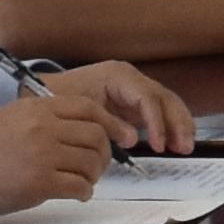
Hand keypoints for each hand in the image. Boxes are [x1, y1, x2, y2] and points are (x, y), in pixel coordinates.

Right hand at [0, 86, 117, 214]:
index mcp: (38, 109)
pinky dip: (84, 192)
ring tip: (84, 182)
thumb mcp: (12, 118)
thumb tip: (77, 129)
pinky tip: (77, 194)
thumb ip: (43, 119)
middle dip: (104, 154)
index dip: (110, 123)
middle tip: (97, 166)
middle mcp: (45, 128)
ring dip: (93, 176)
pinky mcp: (42, 183)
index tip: (122, 136)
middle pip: (96, 136)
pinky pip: (79, 186)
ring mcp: (45, 155)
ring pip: (91, 163)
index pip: (89, 109)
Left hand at [39, 58, 193, 153]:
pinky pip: (157, 113)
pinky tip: (174, 143)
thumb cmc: (56, 97)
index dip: (156, 121)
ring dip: (178, 125)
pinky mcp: (131, 103)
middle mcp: (130, 79)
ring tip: (184, 147)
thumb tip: (132, 138)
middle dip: (177, 122)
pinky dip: (167, 127)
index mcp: (118, 76)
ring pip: (165, 104)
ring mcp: (132, 90)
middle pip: (163, 97)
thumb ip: (106, 123)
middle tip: (184, 146)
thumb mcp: (78, 109)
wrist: (39, 93)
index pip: (147, 97)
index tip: (158, 144)